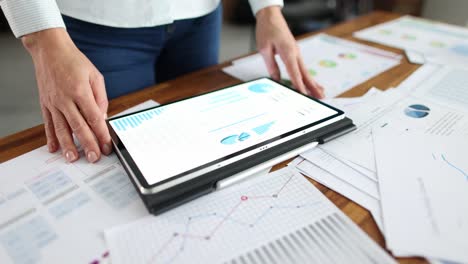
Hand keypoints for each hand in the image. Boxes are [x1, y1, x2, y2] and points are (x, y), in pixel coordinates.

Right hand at [22, 28, 111, 162]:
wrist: (50, 50)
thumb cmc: (74, 61)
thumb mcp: (95, 76)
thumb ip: (101, 98)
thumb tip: (103, 117)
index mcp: (80, 91)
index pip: (93, 118)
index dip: (101, 134)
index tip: (107, 145)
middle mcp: (65, 99)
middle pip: (78, 126)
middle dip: (87, 144)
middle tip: (94, 158)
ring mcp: (53, 102)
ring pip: (62, 128)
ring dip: (68, 145)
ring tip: (73, 158)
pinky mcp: (45, 104)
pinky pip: (48, 123)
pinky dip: (51, 137)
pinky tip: (54, 148)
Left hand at [255, 6, 324, 97]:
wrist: (270, 16)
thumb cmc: (267, 29)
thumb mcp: (264, 49)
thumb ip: (271, 65)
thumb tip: (276, 79)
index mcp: (288, 52)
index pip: (295, 73)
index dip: (299, 86)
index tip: (304, 96)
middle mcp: (295, 53)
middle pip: (305, 73)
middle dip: (313, 86)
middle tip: (321, 97)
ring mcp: (296, 52)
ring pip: (305, 70)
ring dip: (312, 82)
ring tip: (320, 93)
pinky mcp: (294, 52)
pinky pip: (302, 67)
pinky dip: (307, 76)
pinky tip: (310, 82)